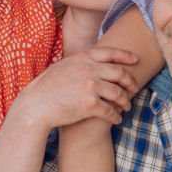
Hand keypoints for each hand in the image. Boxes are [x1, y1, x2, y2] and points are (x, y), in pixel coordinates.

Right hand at [13, 47, 139, 130]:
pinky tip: (117, 119)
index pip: (110, 52)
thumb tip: (94, 61)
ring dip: (125, 101)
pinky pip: (110, 110)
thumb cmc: (47, 88)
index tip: (136, 60)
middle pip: (119, 73)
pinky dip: (116, 116)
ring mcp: (90, 86)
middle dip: (130, 81)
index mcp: (82, 57)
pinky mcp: (90, 104)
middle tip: (134, 88)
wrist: (36, 106)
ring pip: (118, 93)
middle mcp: (89, 69)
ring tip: (126, 106)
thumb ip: (81, 62)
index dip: (126, 56)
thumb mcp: (63, 66)